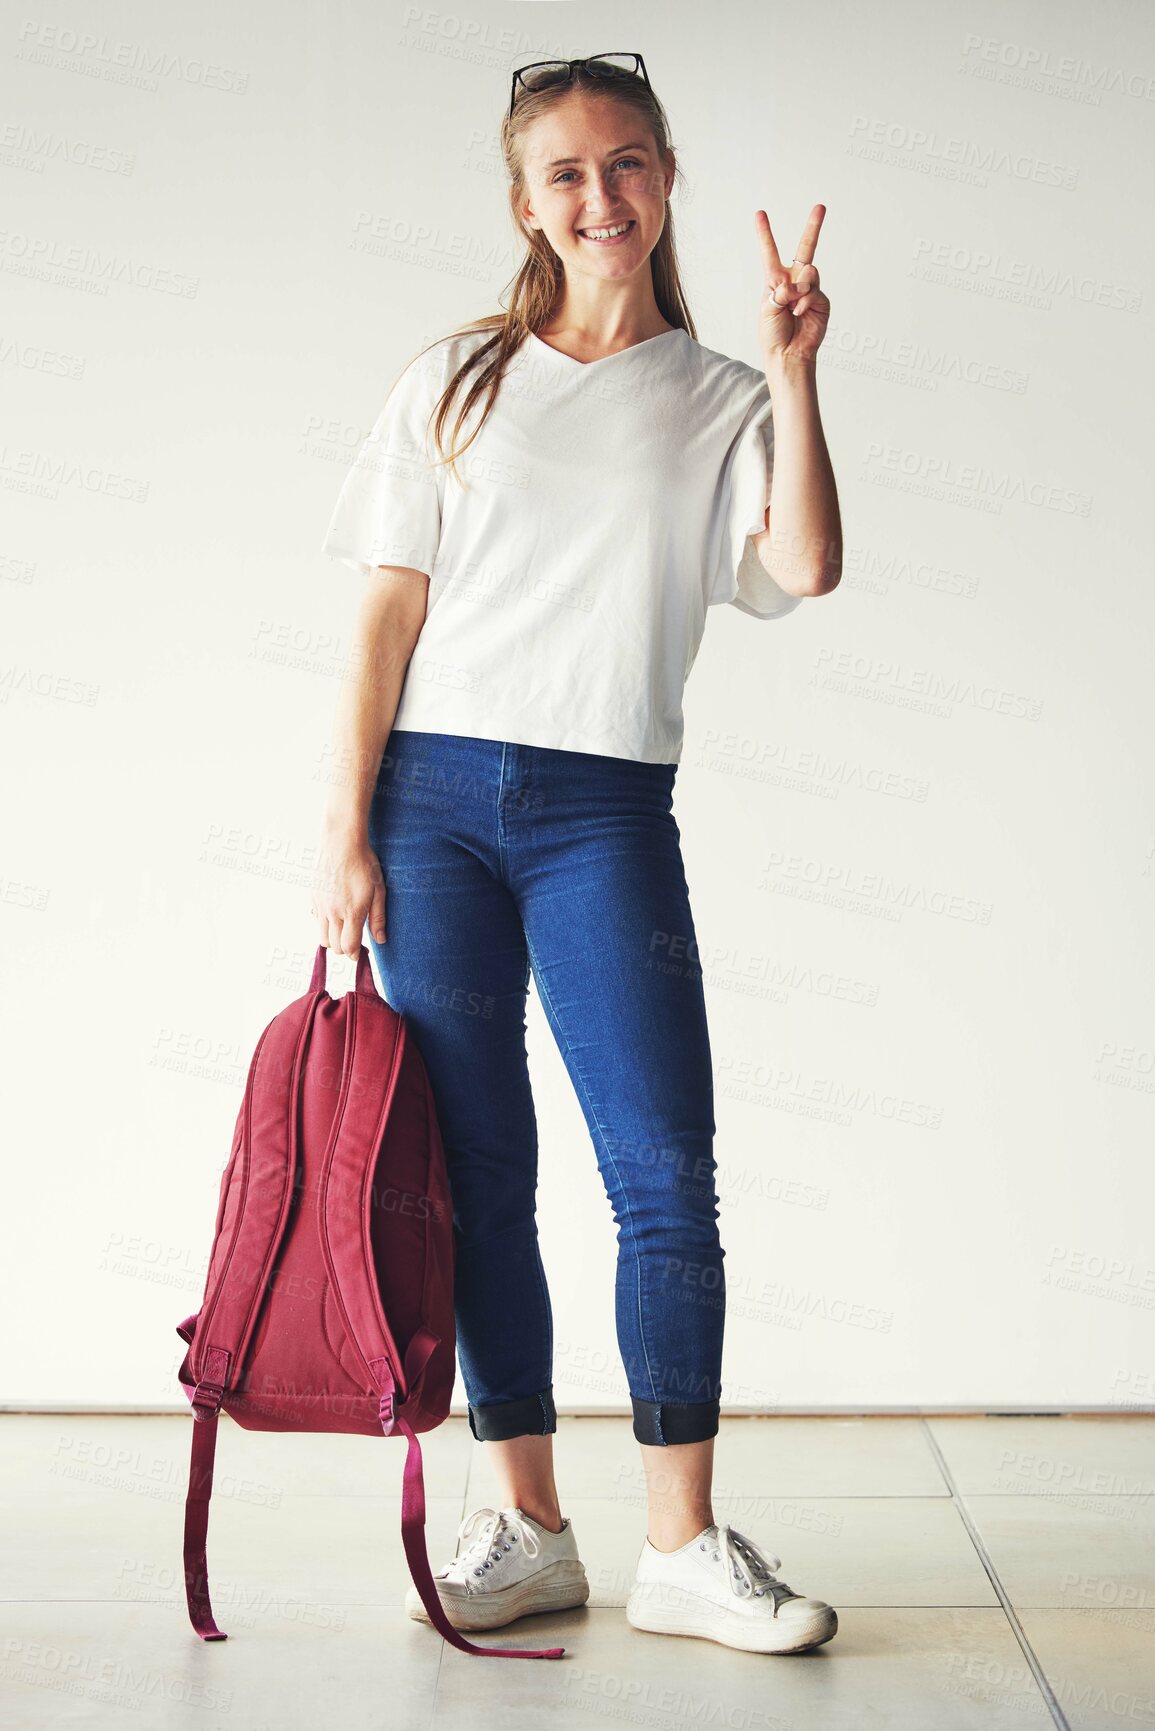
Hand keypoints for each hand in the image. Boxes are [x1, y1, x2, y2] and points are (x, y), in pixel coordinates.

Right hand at [310, 832, 386, 953]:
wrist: (341, 842)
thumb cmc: (364, 864)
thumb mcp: (379, 891)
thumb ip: (378, 918)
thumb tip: (380, 939)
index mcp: (352, 912)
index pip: (348, 947)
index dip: (355, 954)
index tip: (360, 952)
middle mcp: (333, 912)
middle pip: (334, 946)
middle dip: (345, 948)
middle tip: (355, 940)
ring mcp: (320, 905)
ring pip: (321, 937)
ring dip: (333, 938)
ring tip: (344, 928)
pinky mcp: (313, 897)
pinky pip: (316, 920)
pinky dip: (324, 924)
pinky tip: (336, 912)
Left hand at [756, 204, 829, 368]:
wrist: (787, 355)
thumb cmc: (773, 334)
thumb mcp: (767, 308)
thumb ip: (781, 290)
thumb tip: (801, 283)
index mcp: (775, 280)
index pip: (770, 252)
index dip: (765, 234)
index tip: (759, 214)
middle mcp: (794, 281)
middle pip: (806, 248)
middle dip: (814, 227)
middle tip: (821, 206)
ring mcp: (810, 290)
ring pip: (810, 272)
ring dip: (800, 288)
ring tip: (792, 306)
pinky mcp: (821, 302)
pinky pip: (814, 292)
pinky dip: (805, 302)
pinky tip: (799, 313)